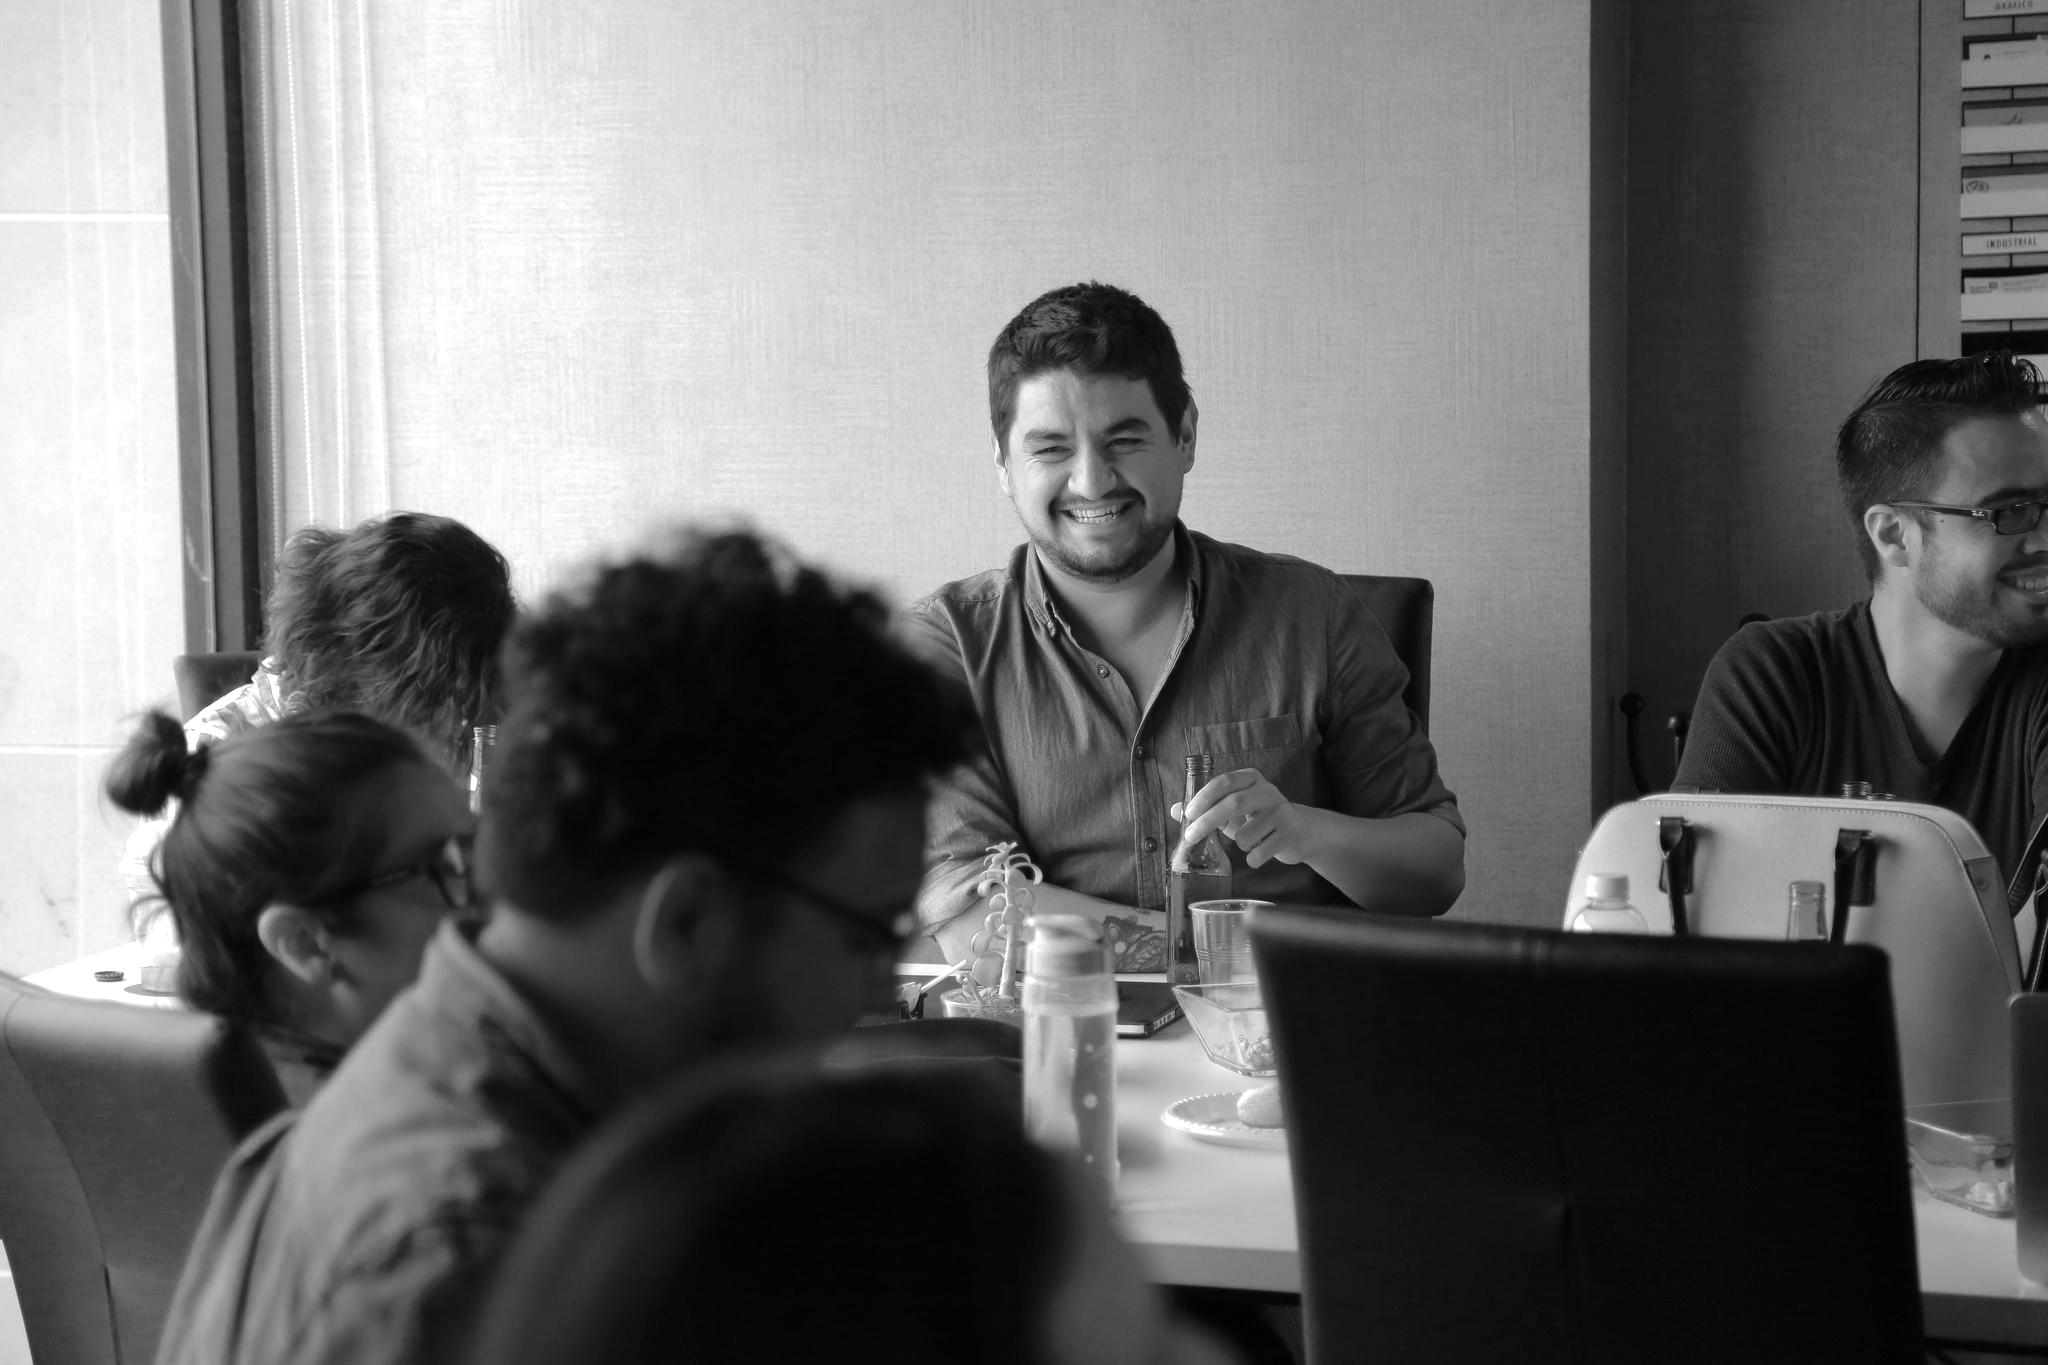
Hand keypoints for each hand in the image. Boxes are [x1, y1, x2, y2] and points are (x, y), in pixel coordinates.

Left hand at [1171, 768, 1308, 869]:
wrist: (1301, 831)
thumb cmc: (1259, 819)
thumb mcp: (1233, 810)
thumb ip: (1206, 809)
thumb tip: (1174, 810)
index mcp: (1251, 779)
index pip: (1224, 782)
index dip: (1204, 797)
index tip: (1188, 814)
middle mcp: (1268, 791)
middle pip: (1233, 804)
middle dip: (1208, 822)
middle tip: (1190, 836)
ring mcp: (1281, 812)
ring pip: (1246, 834)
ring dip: (1239, 844)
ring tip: (1248, 843)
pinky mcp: (1289, 833)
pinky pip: (1260, 852)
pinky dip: (1252, 858)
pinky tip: (1259, 854)